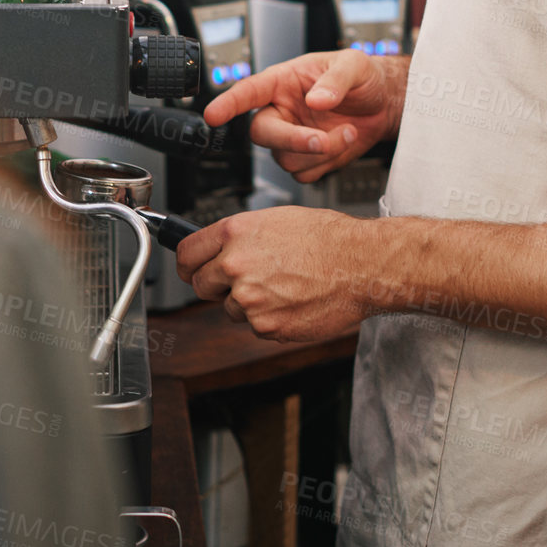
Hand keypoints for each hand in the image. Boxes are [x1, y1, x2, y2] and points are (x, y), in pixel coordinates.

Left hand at [175, 205, 369, 340]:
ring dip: (249, 303)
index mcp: (236, 233)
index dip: (187, 263)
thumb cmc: (328, 239)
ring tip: (283, 286)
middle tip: (244, 280)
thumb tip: (219, 248)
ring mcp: (249, 298)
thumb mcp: (276, 220)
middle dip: (216, 285)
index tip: (190, 269)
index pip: (186, 254)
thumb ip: (241, 236)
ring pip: (231, 308)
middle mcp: (236, 264)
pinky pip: (256, 326)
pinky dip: (271, 318)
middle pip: (200, 285)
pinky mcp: (266, 325)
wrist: (361, 264)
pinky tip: (293, 300)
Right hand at [203, 48, 406, 182]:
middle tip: (322, 139)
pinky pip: (305, 174)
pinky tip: (343, 144)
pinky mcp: (307, 159)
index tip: (214, 114)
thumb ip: (335, 80)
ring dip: (320, 152)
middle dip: (292, 140)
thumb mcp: (354, 65)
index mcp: (283, 82)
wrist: (384, 105)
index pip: (249, 91)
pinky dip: (327, 165)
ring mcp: (292, 137)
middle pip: (262, 133)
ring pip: (285, 158)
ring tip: (348, 131)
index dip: (228, 103)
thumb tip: (315, 99)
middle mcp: (281, 111)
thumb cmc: (363, 77)